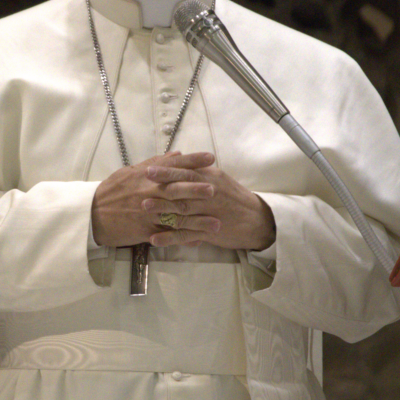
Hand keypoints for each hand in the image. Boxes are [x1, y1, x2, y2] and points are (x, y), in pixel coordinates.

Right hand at [91, 152, 221, 247]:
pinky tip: (200, 240)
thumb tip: (177, 154)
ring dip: (198, 219)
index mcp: (145, 175)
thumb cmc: (112, 192)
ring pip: (177, 215)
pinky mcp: (146, 229)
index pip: (173, 165)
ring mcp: (148, 212)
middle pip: (177, 189)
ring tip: (217, 222)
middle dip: (198, 189)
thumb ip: (155, 163)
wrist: (93, 214)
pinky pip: (168, 234)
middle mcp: (148, 191)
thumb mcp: (130, 172)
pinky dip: (185, 238)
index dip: (193, 161)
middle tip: (216, 188)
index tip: (211, 157)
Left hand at [140, 153, 274, 250]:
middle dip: (161, 186)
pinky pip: (187, 235)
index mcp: (211, 179)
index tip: (149, 168)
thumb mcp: (219, 180)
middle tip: (142, 184)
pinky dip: (170, 237)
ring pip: (183, 210)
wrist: (258, 221)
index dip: (168, 170)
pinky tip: (154, 239)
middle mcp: (210, 194)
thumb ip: (199, 172)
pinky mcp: (210, 232)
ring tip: (144, 207)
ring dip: (162, 209)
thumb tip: (177, 160)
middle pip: (183, 189)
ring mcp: (210, 214)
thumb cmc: (234, 198)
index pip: (187, 172)